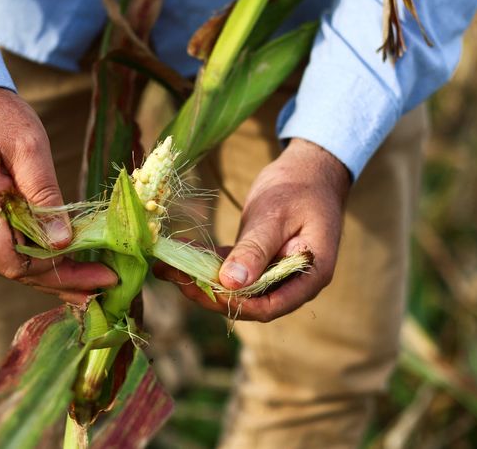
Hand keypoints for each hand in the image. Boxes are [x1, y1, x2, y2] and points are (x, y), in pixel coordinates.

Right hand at [0, 87, 116, 302]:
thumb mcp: (28, 147)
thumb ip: (45, 195)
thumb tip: (63, 241)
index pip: (18, 263)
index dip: (61, 275)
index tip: (102, 275)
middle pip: (16, 269)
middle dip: (63, 280)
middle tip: (106, 284)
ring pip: (11, 260)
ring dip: (51, 272)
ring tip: (92, 279)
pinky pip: (5, 245)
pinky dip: (36, 254)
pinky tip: (64, 257)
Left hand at [156, 138, 349, 321]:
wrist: (310, 169)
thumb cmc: (299, 188)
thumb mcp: (275, 216)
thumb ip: (256, 250)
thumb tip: (231, 284)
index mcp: (310, 275)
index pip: (270, 306)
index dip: (235, 304)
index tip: (202, 289)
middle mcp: (292, 282)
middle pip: (248, 302)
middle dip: (209, 292)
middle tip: (174, 275)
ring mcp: (274, 274)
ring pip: (235, 289)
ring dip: (202, 279)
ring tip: (166, 268)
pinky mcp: (258, 262)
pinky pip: (231, 269)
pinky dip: (206, 264)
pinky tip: (179, 255)